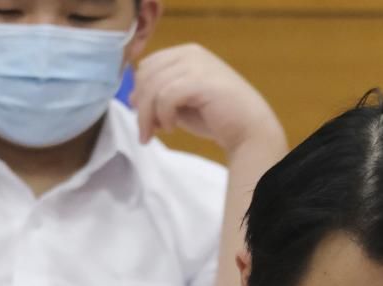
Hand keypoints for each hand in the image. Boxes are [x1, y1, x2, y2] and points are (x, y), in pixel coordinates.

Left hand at [131, 44, 283, 151]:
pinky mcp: (200, 82)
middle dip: (141, 106)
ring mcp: (196, 65)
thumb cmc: (219, 119)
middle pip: (147, 75)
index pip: (148, 65)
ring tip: (154, 134)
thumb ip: (160, 97)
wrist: (250, 131)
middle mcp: (191, 53)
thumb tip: (132, 98)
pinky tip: (172, 129)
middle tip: (145, 132)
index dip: (140, 92)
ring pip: (153, 87)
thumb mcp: (183, 105)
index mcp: (187, 54)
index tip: (144, 118)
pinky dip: (163, 116)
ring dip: (148, 115)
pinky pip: (166, 96)